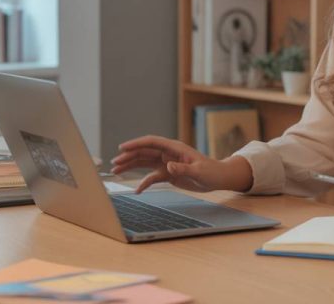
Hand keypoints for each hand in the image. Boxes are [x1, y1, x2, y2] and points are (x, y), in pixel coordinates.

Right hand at [110, 135, 252, 193]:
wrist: (218, 179)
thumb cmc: (211, 171)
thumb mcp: (199, 171)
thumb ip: (183, 168)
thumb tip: (168, 165)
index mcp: (175, 148)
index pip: (152, 142)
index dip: (136, 143)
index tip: (122, 148)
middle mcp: (168, 154)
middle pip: (144, 152)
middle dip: (129, 156)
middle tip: (114, 163)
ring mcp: (167, 163)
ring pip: (145, 162)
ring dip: (131, 166)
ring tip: (116, 171)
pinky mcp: (168, 174)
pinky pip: (152, 176)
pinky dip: (144, 182)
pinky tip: (137, 190)